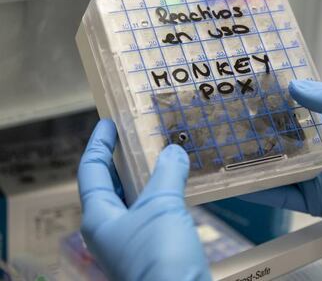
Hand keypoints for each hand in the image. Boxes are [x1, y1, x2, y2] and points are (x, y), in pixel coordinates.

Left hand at [77, 120, 210, 280]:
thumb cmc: (159, 253)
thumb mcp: (161, 206)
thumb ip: (167, 174)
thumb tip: (173, 151)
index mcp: (99, 217)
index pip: (91, 170)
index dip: (98, 143)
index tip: (108, 123)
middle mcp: (110, 229)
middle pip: (109, 184)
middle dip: (120, 159)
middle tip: (135, 136)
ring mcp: (131, 240)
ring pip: (133, 199)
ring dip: (144, 176)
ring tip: (159, 156)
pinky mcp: (152, 248)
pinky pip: (152, 211)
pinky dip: (161, 193)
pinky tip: (177, 185)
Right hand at [242, 80, 321, 241]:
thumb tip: (294, 86)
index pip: (295, 116)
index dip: (274, 107)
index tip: (250, 96)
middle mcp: (317, 153)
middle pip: (280, 143)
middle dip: (256, 136)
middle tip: (228, 125)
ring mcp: (313, 178)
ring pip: (276, 170)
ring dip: (252, 165)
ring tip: (225, 155)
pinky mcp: (312, 202)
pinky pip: (281, 196)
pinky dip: (259, 192)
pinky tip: (238, 185)